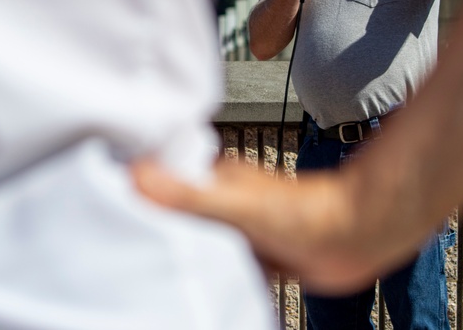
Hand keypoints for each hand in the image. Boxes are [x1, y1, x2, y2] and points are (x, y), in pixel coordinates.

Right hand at [132, 157, 398, 294]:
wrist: (356, 235)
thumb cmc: (307, 212)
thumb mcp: (238, 205)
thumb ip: (190, 196)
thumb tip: (139, 175)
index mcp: (216, 182)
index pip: (165, 185)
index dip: (137, 194)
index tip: (105, 204)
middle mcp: (227, 203)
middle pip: (180, 218)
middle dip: (157, 230)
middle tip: (123, 248)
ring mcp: (243, 229)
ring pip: (201, 244)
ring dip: (185, 256)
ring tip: (150, 270)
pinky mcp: (260, 255)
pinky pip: (225, 266)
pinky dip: (212, 274)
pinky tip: (197, 286)